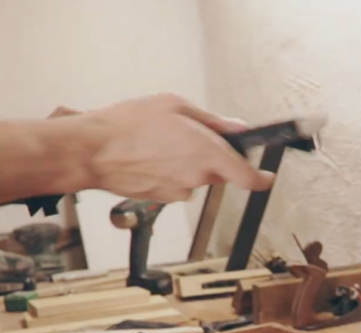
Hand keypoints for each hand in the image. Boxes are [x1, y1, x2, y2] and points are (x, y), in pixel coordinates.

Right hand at [57, 94, 274, 201]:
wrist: (91, 151)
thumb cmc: (129, 124)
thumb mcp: (175, 106)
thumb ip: (212, 121)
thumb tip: (236, 127)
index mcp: (208, 154)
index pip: (247, 177)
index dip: (261, 179)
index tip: (268, 178)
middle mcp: (197, 177)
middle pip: (218, 171)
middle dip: (210, 156)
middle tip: (185, 135)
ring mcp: (178, 191)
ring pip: (194, 176)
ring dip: (184, 162)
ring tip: (157, 142)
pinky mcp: (161, 198)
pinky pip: (175, 183)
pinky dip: (167, 171)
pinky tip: (147, 156)